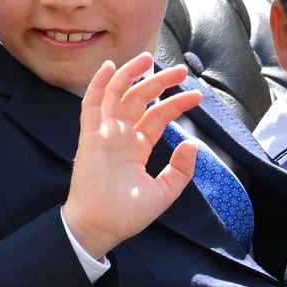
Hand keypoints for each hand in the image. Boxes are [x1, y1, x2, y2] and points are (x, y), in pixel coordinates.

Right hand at [64, 54, 201, 258]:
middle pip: (140, 100)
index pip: (157, 117)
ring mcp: (104, 134)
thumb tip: (193, 145)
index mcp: (137, 148)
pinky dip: (99, 85)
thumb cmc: (126, 214)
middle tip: (181, 71)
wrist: (100, 228)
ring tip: (149, 58)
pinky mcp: (90, 136)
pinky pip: (92, 105)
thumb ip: (181, 170)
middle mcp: (121, 136)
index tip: (197, 97)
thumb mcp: (164, 192)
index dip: (176, 104)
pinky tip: (110, 67)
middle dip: (160, 83)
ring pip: (117, 95)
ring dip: (131, 74)